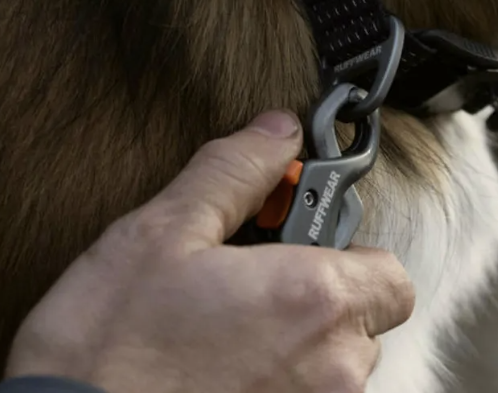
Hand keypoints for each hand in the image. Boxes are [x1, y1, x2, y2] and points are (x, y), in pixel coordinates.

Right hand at [5, 111, 414, 392]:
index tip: (298, 249)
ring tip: (223, 338)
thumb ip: (233, 172)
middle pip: (362, 327)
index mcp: (313, 299)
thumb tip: (276, 131)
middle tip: (246, 291)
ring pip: (332, 374)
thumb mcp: (161, 233)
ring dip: (296, 352)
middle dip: (317, 303)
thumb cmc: (107, 346)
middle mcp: (331, 370)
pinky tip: (215, 375)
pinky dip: (274, 388)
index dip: (349, 256)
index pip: (390, 275)